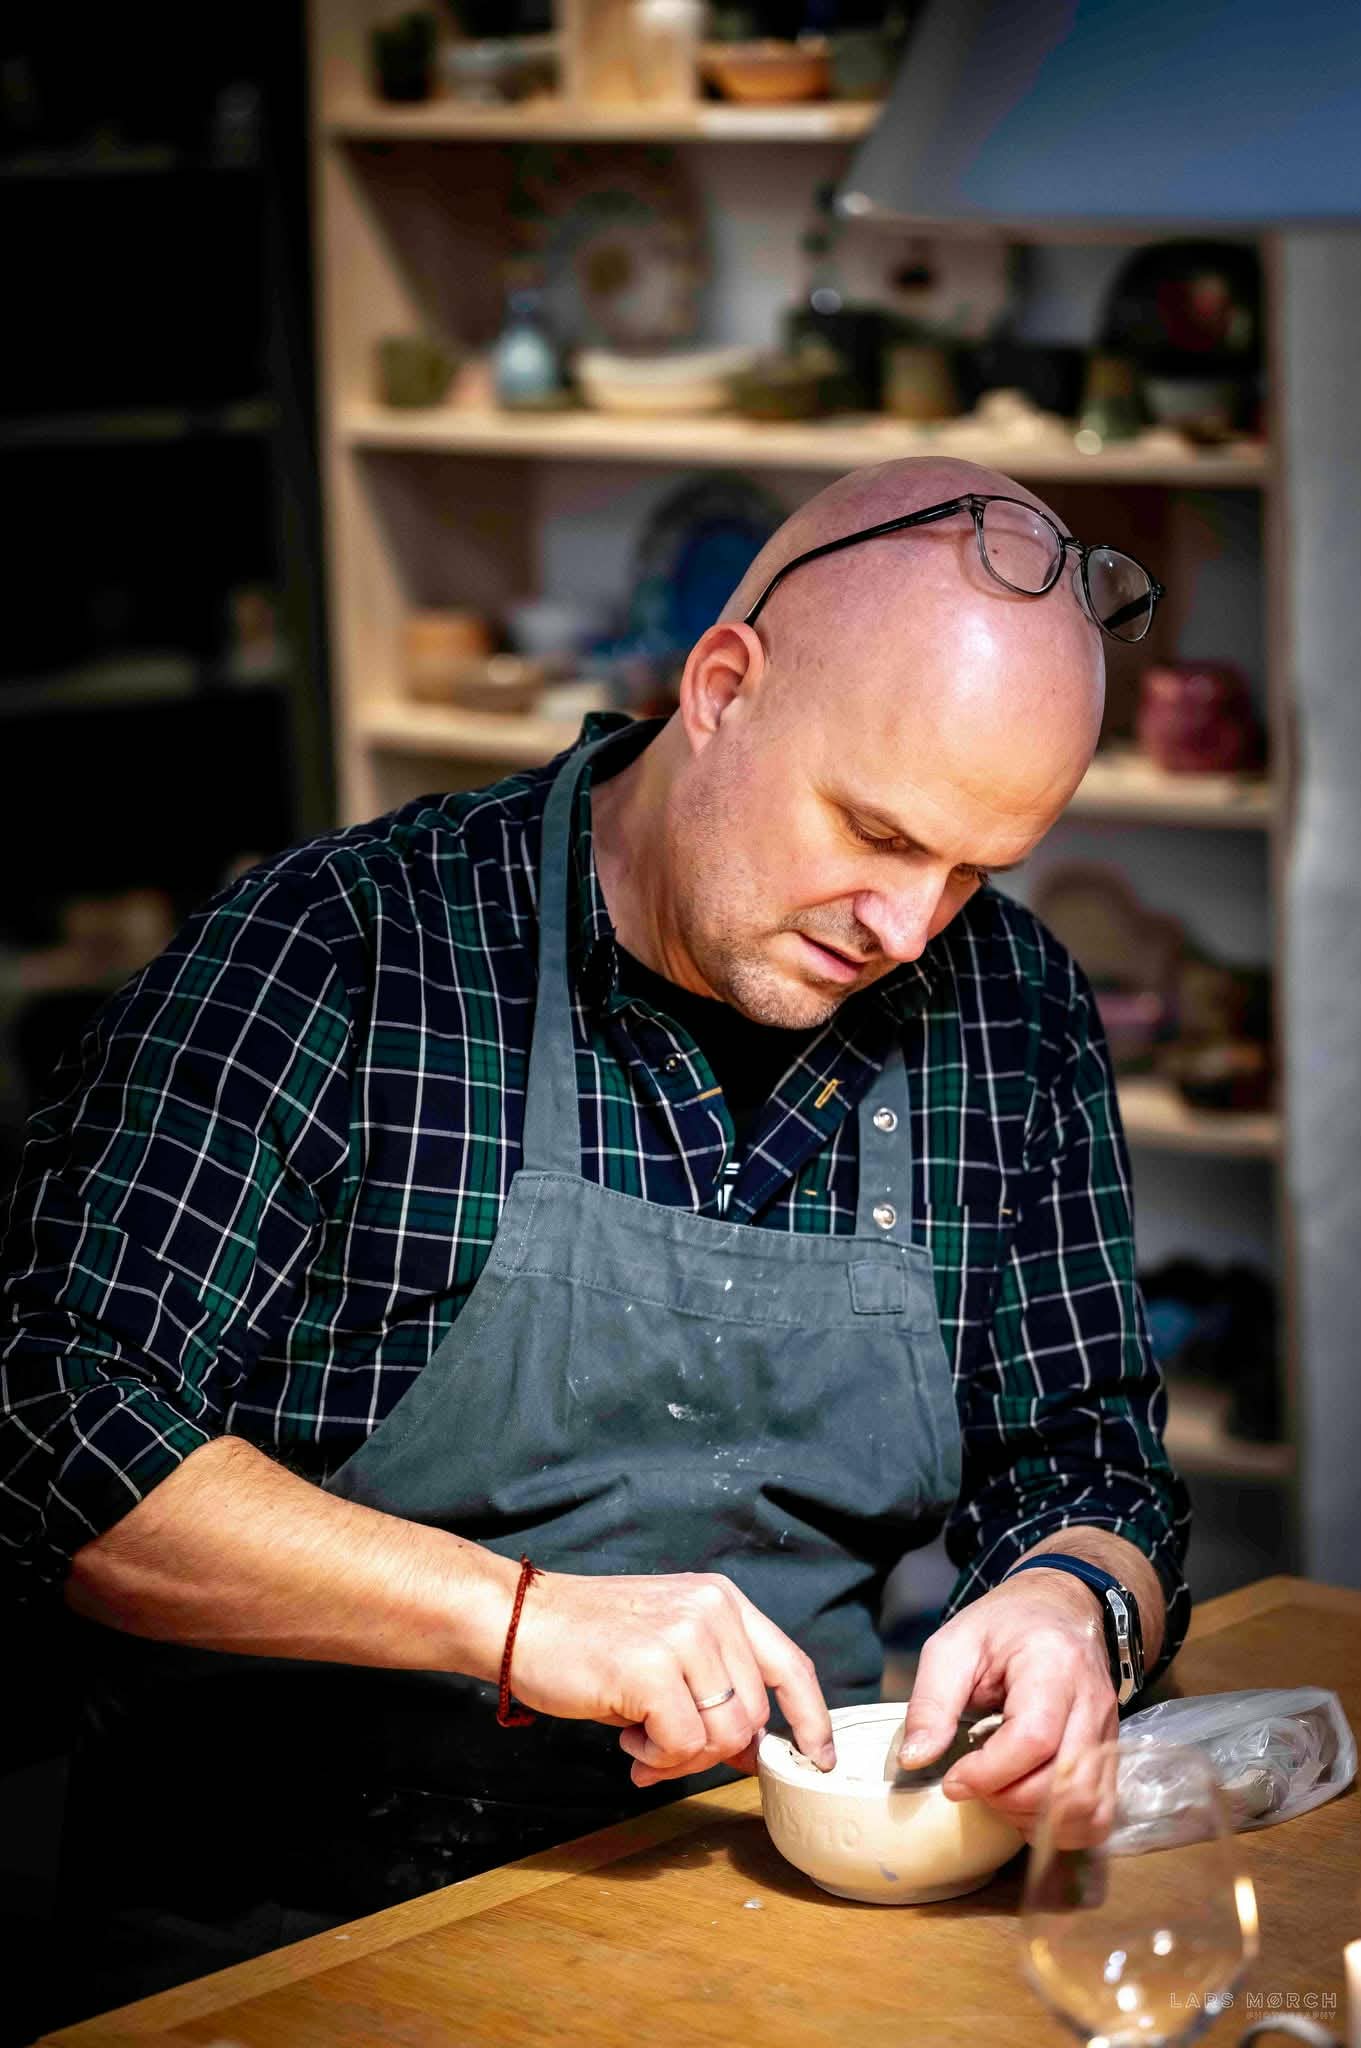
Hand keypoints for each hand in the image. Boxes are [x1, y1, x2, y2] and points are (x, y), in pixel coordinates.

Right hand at [509, 1568, 835, 1787]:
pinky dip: (657, 1758)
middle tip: (661, 1753)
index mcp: (722, 1600)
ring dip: (681, 1757)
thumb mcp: (667, 1648)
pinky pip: (683, 1745)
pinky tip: (626, 1739)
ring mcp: (683, 1635)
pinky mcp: (650, 1668)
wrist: (518, 1620)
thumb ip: (715, 1687)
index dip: (812, 1719)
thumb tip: (751, 1751)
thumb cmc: (588, 1641)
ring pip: (724, 1736)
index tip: (817, 1758)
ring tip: (640, 1741)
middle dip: (714, 1752)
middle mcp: (712, 1610)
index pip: (791, 1665)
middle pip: (754, 1716)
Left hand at [895, 1568, 1116, 1837]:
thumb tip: (915, 1760)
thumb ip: (931, 1702)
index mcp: (1053, 1666)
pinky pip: (1100, 1813)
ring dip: (1036, 1819)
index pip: (1033, 1739)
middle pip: (1065, 1782)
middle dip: (1009, 1800)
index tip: (952, 1780)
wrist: (1060, 1607)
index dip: (989, 1773)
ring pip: (1087, 1806)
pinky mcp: (1111, 1755)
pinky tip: (1029, 1809)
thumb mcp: (953, 1646)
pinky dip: (1064, 1829)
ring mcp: (1108, 1732)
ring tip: (999, 1796)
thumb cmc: (1004, 1625)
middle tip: (973, 1786)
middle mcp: (1092, 1703)